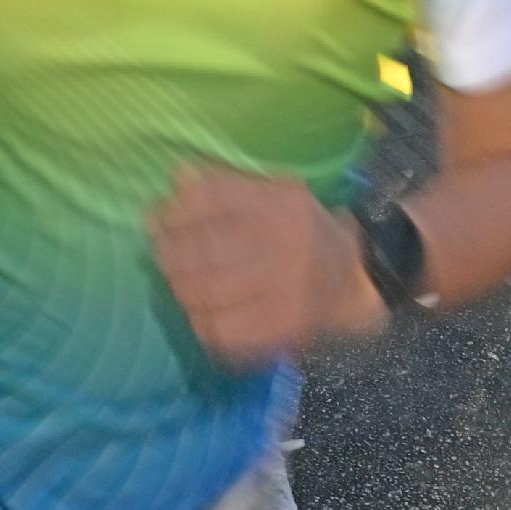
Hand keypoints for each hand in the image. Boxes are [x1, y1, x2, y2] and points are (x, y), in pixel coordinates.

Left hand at [148, 164, 375, 367]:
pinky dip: (202, 323)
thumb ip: (227, 184)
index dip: (175, 212)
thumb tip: (178, 178)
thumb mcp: (275, 193)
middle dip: (170, 253)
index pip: (214, 200)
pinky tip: (201, 313)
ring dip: (181, 288)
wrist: (354, 280)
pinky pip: (223, 331)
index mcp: (284, 203)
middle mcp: (288, 243)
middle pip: (205, 249)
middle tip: (161, 255)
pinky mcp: (284, 329)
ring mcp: (287, 290)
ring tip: (178, 283)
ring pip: (208, 293)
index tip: (156, 219)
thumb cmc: (303, 231)